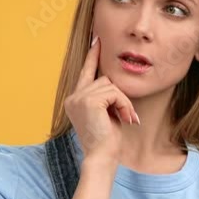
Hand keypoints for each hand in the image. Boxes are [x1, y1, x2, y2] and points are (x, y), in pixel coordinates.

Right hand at [63, 35, 139, 165]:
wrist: (102, 158)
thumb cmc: (106, 140)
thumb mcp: (106, 114)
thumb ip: (105, 97)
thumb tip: (113, 82)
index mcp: (75, 100)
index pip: (86, 72)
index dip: (93, 56)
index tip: (97, 40)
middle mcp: (73, 97)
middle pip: (104, 79)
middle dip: (119, 96)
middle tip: (125, 116)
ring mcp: (79, 98)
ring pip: (111, 86)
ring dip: (123, 102)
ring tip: (124, 119)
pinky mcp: (89, 101)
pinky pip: (115, 93)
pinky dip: (123, 105)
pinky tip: (123, 118)